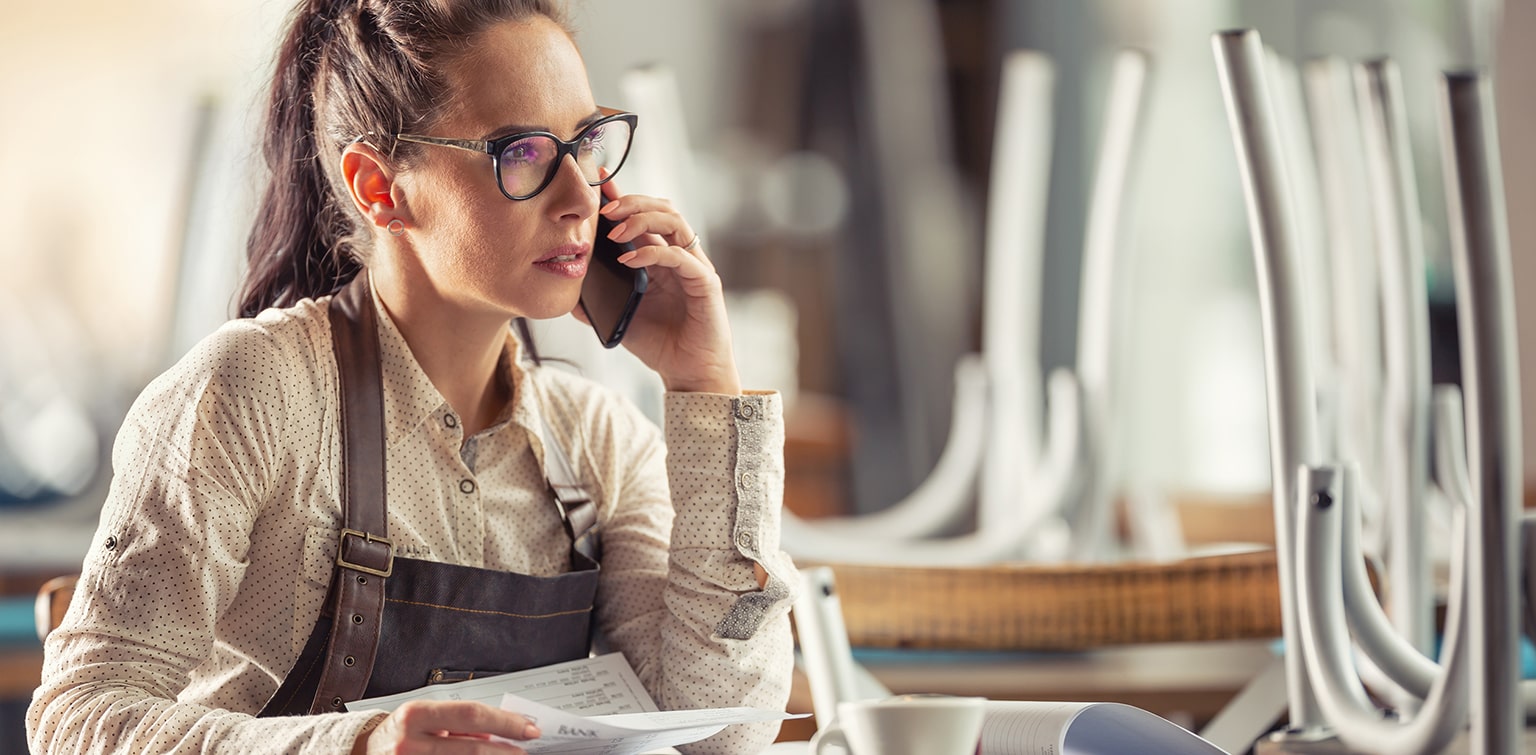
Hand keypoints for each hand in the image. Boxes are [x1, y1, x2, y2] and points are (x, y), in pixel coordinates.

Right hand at [351, 700, 540, 753]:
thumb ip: (458, 724)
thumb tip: (497, 732)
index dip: (505, 722)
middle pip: (472, 748)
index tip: (529, 729)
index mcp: (415, 715)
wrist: (360, 753)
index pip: (471, 714)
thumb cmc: (397, 734)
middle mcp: (409, 742)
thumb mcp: (424, 719)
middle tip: (524, 750)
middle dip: (505, 750)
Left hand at [575, 181, 740, 394]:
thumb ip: (596, 301)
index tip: (597, 182)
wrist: (688, 374)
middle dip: (631, 202)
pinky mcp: (705, 282)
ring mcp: (694, 266)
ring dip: (642, 219)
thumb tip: (566, 288)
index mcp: (660, 257)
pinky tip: (628, 260)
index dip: (622, 196)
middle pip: (661, 208)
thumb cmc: (659, 344)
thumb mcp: (619, 317)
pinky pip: (680, 256)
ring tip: (615, 231)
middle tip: (603, 210)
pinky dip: (652, 252)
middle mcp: (679, 255)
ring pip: (674, 221)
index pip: (643, 215)